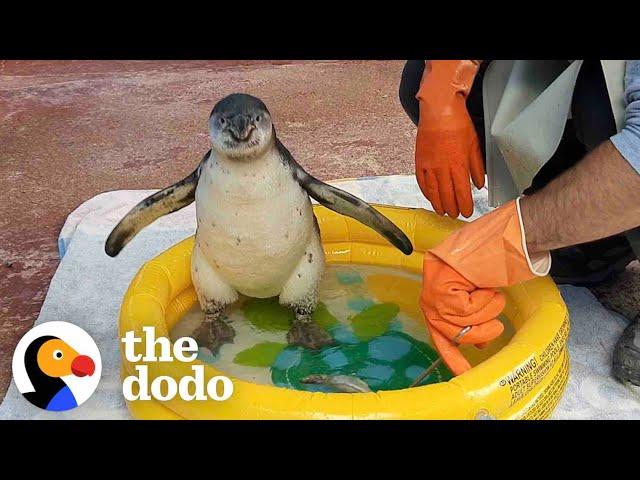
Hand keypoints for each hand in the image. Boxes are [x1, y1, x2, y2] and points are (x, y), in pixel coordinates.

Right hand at [415, 60, 484, 217]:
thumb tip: (478, 184)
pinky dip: (426, 192)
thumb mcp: (474, 145)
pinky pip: (422, 182)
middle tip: (455, 215)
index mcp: (459, 166)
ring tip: (442, 211)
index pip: (462, 194)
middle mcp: (443, 170)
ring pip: (433, 192)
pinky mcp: (420, 162)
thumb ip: (476, 167)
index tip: (467, 212)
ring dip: (438, 205)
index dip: (465, 206)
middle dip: (452, 209)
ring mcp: (429, 167)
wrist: (439, 111)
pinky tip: (430, 197)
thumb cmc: (459, 125)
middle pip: (447, 197)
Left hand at [421, 252, 504, 374]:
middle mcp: (430, 303)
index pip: (442, 340)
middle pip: (460, 337)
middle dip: (485, 327)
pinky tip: (481, 284)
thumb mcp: (477, 297)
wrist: (487, 239)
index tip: (464, 376)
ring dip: (488, 309)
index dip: (454, 359)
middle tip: (495, 309)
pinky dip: (484, 299)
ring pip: (468, 324)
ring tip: (487, 290)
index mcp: (436, 306)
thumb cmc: (483, 264)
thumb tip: (480, 346)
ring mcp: (432, 298)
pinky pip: (470, 311)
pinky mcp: (441, 292)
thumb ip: (472, 321)